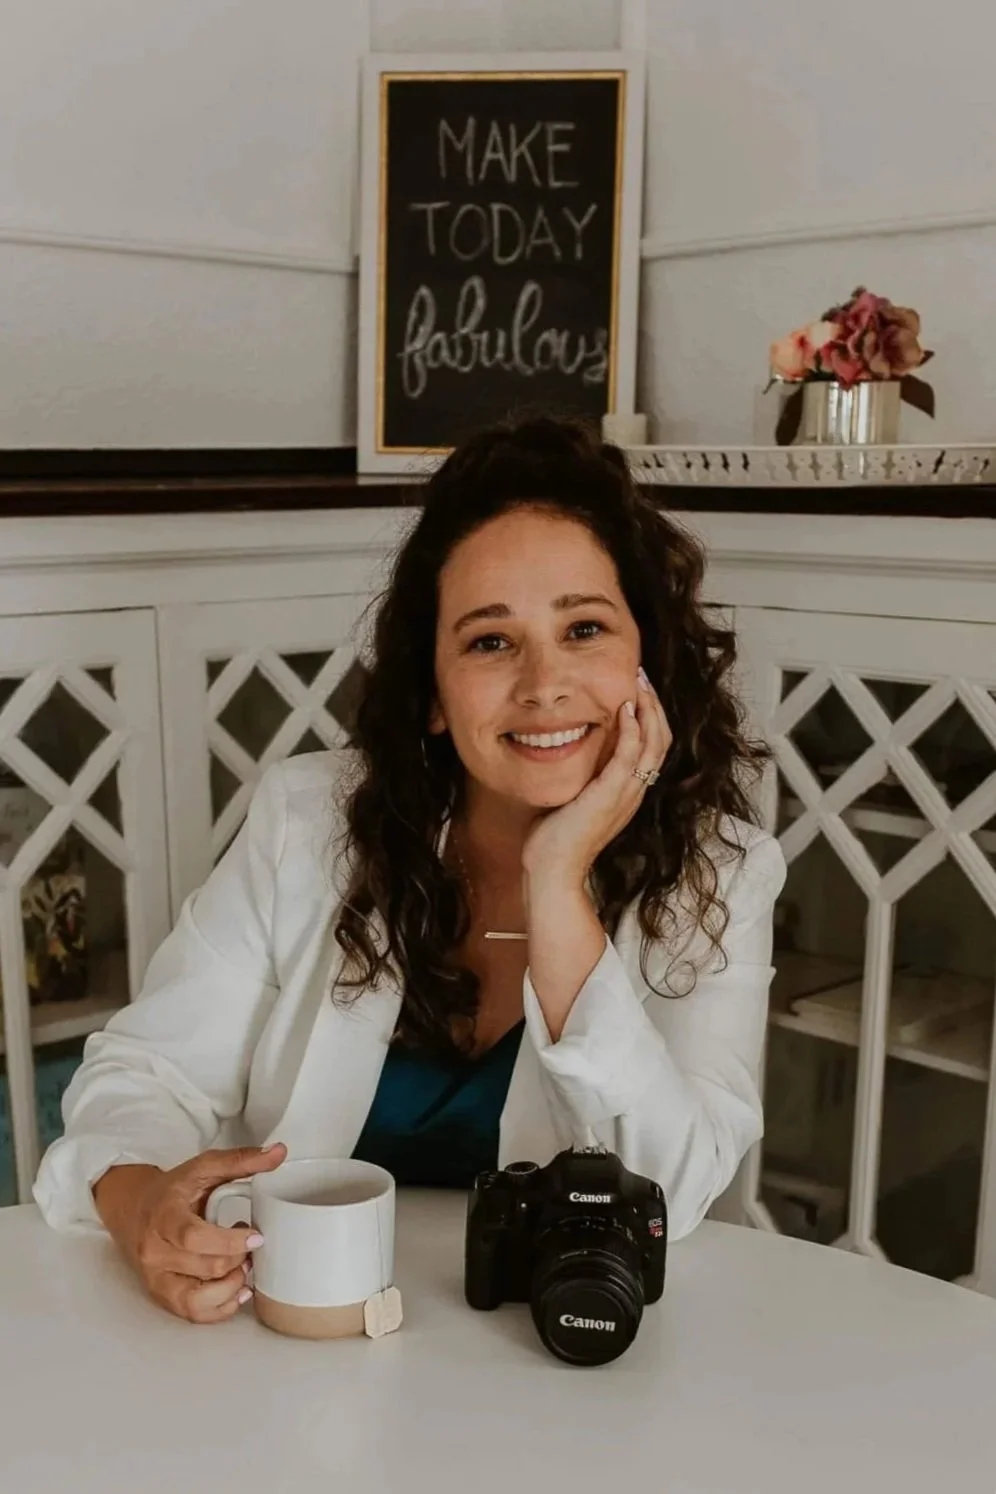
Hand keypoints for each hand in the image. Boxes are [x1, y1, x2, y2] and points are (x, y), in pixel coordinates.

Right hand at [93, 1143, 286, 1323]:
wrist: (136, 1209)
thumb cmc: (174, 1190)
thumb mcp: (204, 1167)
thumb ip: (241, 1160)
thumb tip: (279, 1153)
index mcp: (163, 1217)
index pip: (194, 1237)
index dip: (229, 1241)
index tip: (256, 1235)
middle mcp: (154, 1252)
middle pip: (205, 1267)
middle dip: (238, 1258)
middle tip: (251, 1241)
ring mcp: (156, 1278)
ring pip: (197, 1300)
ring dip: (231, 1286)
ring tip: (244, 1266)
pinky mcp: (162, 1296)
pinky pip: (193, 1314)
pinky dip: (221, 1308)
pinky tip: (238, 1289)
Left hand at [522, 667, 670, 885]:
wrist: (550, 872)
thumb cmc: (555, 838)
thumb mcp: (574, 796)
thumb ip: (581, 774)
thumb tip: (567, 746)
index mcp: (628, 791)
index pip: (653, 745)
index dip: (650, 715)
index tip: (637, 688)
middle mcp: (634, 792)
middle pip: (662, 739)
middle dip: (654, 704)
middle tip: (641, 676)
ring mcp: (626, 795)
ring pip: (655, 744)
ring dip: (649, 709)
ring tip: (639, 683)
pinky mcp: (610, 796)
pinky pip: (630, 757)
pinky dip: (633, 731)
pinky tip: (625, 709)